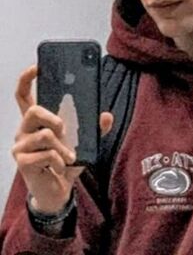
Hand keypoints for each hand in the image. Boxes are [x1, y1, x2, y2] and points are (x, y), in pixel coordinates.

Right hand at [12, 64, 112, 213]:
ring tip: (68, 157)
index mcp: (37, 122)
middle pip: (33, 110)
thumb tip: (107, 115)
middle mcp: (25, 130)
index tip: (36, 66)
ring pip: (45, 135)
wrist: (58, 191)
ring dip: (63, 148)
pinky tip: (59, 167)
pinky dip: (60, 161)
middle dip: (53, 117)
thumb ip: (96, 129)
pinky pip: (46, 154)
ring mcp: (21, 146)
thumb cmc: (66, 162)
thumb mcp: (85, 143)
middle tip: (64, 128)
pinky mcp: (22, 161)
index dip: (27, 80)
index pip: (24, 96)